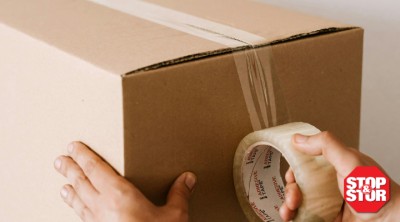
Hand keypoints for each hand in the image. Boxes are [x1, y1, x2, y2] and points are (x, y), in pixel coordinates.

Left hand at [54, 142, 195, 221]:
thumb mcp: (174, 216)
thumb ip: (179, 194)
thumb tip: (187, 179)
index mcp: (119, 195)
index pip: (96, 169)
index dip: (83, 156)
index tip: (74, 147)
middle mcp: (102, 207)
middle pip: (81, 182)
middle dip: (70, 170)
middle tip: (60, 161)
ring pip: (78, 201)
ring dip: (70, 190)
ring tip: (63, 185)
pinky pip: (83, 218)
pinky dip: (77, 210)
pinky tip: (78, 211)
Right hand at [279, 132, 399, 221]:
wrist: (388, 221)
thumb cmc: (377, 193)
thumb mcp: (351, 162)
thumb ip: (327, 145)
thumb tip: (299, 138)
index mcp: (334, 165)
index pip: (306, 161)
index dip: (294, 167)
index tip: (290, 174)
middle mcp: (328, 183)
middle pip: (298, 182)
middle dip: (290, 189)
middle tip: (294, 196)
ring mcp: (326, 202)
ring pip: (297, 200)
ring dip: (287, 204)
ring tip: (289, 210)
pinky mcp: (325, 218)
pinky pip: (302, 215)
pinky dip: (291, 215)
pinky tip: (290, 216)